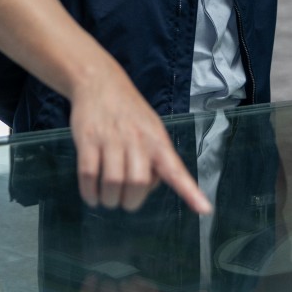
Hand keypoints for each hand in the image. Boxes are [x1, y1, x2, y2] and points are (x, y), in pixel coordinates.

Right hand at [69, 73, 211, 214]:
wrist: (99, 82)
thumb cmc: (128, 111)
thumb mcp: (152, 128)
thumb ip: (155, 157)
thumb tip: (148, 187)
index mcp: (157, 140)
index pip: (176, 170)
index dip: (189, 192)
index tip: (204, 209)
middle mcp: (137, 139)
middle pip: (138, 183)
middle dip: (131, 201)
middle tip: (125, 201)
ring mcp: (110, 139)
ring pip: (113, 182)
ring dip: (109, 199)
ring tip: (107, 199)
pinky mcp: (88, 139)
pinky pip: (89, 174)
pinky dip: (89, 191)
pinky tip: (91, 195)